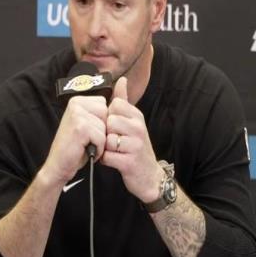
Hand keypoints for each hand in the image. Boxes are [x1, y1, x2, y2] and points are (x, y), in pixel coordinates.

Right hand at [43, 96, 106, 186]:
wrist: (59, 165)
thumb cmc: (76, 146)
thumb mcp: (91, 123)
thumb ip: (106, 105)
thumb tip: (124, 80)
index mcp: (78, 100)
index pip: (105, 106)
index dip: (101, 123)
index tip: (87, 131)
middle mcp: (76, 103)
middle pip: (107, 115)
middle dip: (102, 131)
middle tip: (86, 139)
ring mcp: (77, 114)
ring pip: (105, 127)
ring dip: (99, 141)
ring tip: (85, 145)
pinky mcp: (80, 127)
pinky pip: (102, 137)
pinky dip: (97, 148)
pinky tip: (84, 149)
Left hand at [101, 77, 163, 202]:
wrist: (150, 176)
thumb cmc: (136, 146)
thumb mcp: (133, 121)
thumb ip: (123, 101)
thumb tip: (121, 80)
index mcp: (137, 116)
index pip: (114, 106)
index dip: (109, 117)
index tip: (115, 127)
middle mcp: (138, 128)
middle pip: (108, 122)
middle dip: (106, 133)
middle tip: (115, 142)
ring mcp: (135, 145)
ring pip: (107, 139)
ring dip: (105, 148)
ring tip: (115, 151)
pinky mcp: (129, 162)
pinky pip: (107, 156)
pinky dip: (106, 160)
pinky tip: (114, 161)